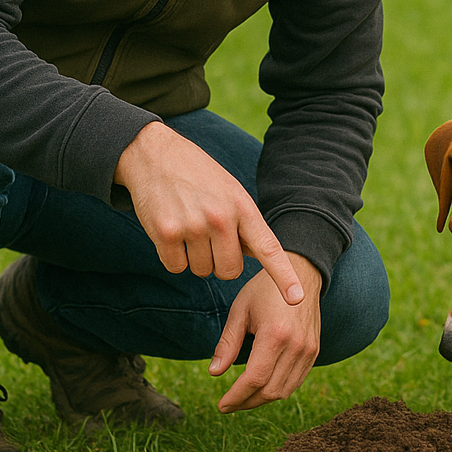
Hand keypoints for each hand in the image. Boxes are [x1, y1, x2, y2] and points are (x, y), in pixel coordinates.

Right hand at [115, 121, 302, 303]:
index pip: (268, 247)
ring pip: (201, 270)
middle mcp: (221, 217)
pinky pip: (176, 267)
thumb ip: (244, 223)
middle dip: (219, 261)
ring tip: (188, 224)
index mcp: (242, 206)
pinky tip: (170, 230)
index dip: (283, 276)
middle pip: (229, 270)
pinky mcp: (165, 233)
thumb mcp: (230, 191)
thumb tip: (255, 256)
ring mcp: (193, 226)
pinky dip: (173, 256)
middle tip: (207, 234)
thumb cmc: (198, 176)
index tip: (296, 297)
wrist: (155, 154)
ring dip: (194, 257)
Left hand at [210, 252, 322, 412]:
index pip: (254, 379)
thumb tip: (214, 372)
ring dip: (261, 400)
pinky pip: (295, 381)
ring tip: (242, 398)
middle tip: (228, 404)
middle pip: (269, 390)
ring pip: (284, 391)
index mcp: (275, 334)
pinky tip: (261, 387)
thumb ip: (228, 343)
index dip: (236, 396)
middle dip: (246, 402)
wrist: (301, 274)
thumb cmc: (265, 290)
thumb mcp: (240, 310)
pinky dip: (277, 390)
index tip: (221, 405)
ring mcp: (308, 350)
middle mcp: (296, 345)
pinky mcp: (314, 351)